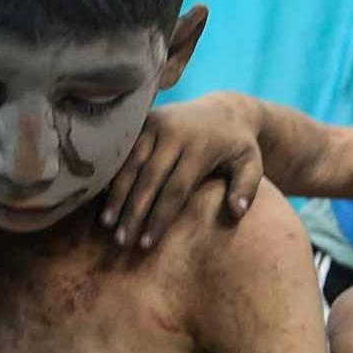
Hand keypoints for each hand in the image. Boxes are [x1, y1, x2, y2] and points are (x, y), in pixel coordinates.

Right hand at [100, 93, 264, 248]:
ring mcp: (155, 123)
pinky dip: (112, 175)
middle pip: (148, 179)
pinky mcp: (143, 120)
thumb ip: (247, 188)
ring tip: (106, 224)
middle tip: (121, 241)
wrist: (225, 109)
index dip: (159, 218)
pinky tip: (101, 198)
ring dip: (116, 195)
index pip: (174, 189)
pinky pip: (123, 151)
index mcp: (199, 146)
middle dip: (133, 212)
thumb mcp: (252, 164)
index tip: (147, 244)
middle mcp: (173, 132)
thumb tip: (236, 212)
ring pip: (130, 164)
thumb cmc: (237, 146)